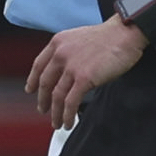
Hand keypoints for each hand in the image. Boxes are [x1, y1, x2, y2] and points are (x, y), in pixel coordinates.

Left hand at [25, 17, 144, 126]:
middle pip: (45, 83)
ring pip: (57, 96)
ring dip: (55, 113)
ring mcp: (71, 67)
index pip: (39, 65)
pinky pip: (70, 102)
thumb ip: (69, 52)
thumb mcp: (79, 37)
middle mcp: (60, 54)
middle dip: (43, 100)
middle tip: (43, 110)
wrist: (125, 33)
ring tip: (57, 123)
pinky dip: (67, 115)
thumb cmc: (110, 36)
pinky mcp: (84, 78)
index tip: (31, 90)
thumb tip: (66, 71)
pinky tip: (68, 122)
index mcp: (58, 42)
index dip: (33, 80)